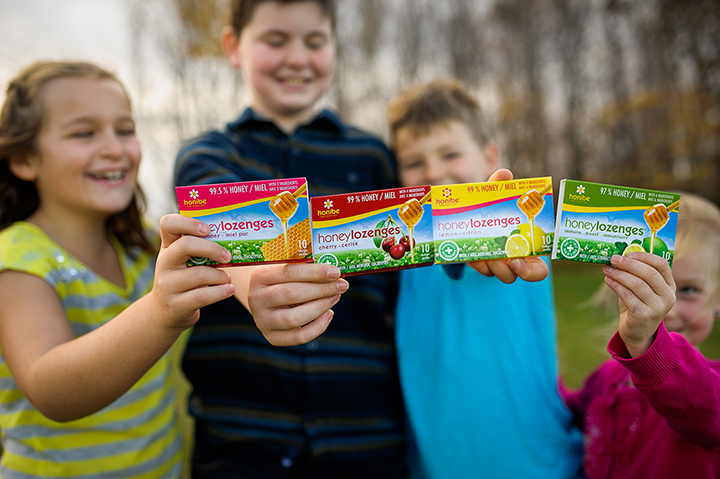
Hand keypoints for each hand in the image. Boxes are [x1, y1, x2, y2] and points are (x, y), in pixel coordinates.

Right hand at [149, 214, 235, 329]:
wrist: (165, 312)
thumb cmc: (184, 279)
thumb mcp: (185, 260)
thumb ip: (201, 248)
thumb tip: (234, 236)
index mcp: (168, 246)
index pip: (168, 224)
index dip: (188, 222)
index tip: (208, 230)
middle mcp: (164, 263)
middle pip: (185, 245)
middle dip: (212, 249)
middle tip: (227, 256)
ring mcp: (167, 284)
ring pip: (198, 274)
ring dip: (220, 275)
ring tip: (227, 278)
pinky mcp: (176, 304)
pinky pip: (202, 296)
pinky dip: (220, 292)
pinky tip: (229, 290)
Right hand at [248, 263, 348, 345]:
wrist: (263, 298)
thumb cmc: (282, 279)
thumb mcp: (286, 268)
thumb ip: (306, 269)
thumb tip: (335, 275)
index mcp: (259, 276)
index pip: (288, 272)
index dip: (314, 272)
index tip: (336, 272)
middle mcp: (256, 299)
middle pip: (291, 294)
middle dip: (321, 289)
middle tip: (341, 285)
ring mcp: (263, 321)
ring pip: (293, 318)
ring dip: (320, 307)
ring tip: (335, 297)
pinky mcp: (272, 337)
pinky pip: (298, 337)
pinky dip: (318, 327)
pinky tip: (329, 314)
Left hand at [466, 168, 548, 282]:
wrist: (470, 213)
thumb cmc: (494, 206)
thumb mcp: (496, 196)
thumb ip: (500, 187)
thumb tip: (505, 174)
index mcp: (526, 247)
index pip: (538, 270)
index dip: (532, 272)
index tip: (518, 261)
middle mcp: (512, 259)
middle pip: (515, 276)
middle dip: (509, 271)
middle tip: (503, 260)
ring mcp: (495, 263)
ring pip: (497, 274)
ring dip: (493, 265)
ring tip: (487, 252)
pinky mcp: (479, 262)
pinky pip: (480, 267)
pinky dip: (477, 259)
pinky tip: (473, 250)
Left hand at [603, 252, 674, 356]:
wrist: (638, 332)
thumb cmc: (638, 303)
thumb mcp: (641, 288)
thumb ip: (635, 274)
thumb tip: (618, 255)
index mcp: (670, 285)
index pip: (662, 265)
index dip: (644, 256)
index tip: (627, 253)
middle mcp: (668, 296)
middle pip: (649, 273)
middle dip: (628, 264)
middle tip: (613, 259)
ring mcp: (658, 307)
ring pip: (637, 284)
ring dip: (619, 274)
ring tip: (606, 269)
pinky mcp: (644, 316)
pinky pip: (627, 296)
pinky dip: (616, 285)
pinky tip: (608, 280)